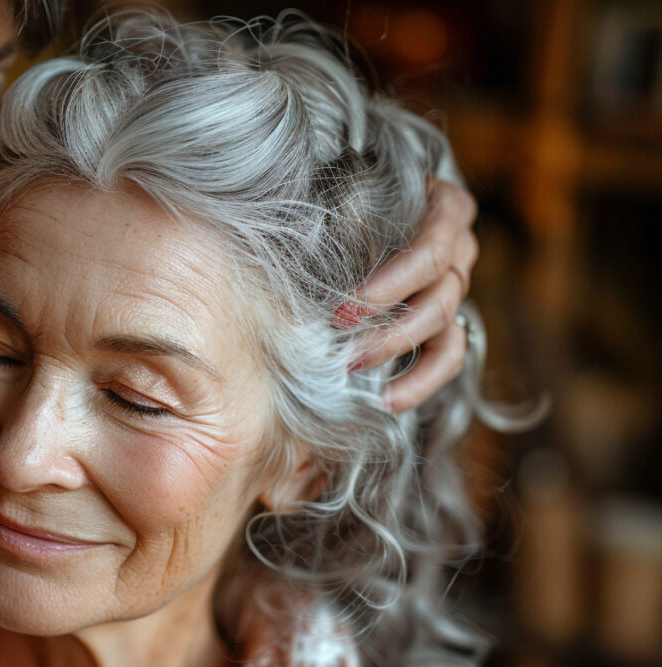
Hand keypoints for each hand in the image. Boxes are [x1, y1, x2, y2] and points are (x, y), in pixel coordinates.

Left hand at [339, 178, 478, 412]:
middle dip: (387, 325)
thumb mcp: (339, 185)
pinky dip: (421, 382)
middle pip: (441, 294)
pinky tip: (387, 400)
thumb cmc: (340, 190)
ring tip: (351, 366)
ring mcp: (456, 284)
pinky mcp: (446, 321)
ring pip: (445, 326)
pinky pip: (448, 357)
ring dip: (395, 350)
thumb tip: (289, 232)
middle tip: (338, 342)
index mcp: (444, 207)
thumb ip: (332, 200)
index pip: (432, 251)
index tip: (342, 311)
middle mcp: (459, 246)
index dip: (390, 286)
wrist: (351, 200)